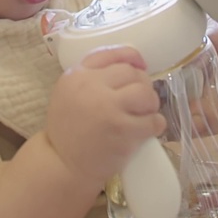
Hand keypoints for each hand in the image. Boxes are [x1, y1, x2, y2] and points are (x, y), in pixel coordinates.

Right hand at [45, 45, 166, 181]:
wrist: (61, 164)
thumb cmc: (68, 129)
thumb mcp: (69, 93)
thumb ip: (91, 76)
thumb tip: (132, 64)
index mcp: (77, 75)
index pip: (112, 53)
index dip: (132, 58)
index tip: (140, 66)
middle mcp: (91, 87)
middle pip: (133, 73)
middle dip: (142, 85)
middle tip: (140, 100)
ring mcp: (109, 109)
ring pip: (146, 93)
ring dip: (151, 103)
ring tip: (145, 113)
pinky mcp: (123, 131)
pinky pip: (153, 120)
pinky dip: (156, 124)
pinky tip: (148, 129)